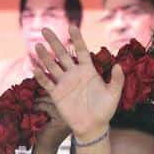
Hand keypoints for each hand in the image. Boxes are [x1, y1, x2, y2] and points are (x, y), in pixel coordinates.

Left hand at [29, 96, 70, 153]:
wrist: (44, 149)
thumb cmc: (45, 132)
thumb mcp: (49, 115)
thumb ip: (52, 103)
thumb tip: (46, 87)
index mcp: (72, 114)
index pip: (64, 97)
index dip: (53, 93)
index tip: (41, 91)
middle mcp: (74, 116)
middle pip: (61, 97)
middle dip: (47, 94)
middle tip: (35, 96)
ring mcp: (69, 118)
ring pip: (55, 101)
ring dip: (41, 100)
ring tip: (34, 103)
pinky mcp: (61, 121)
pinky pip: (50, 107)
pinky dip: (40, 105)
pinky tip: (35, 108)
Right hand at [32, 25, 122, 141]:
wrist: (93, 127)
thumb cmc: (105, 110)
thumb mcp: (114, 94)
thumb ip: (117, 80)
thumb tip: (119, 65)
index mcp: (88, 71)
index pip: (81, 51)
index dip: (77, 39)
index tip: (72, 26)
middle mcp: (74, 74)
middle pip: (62, 54)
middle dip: (54, 42)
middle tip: (45, 29)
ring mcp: (64, 83)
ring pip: (52, 66)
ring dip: (44, 56)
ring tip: (37, 45)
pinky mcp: (57, 94)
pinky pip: (47, 83)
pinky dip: (41, 76)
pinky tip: (35, 68)